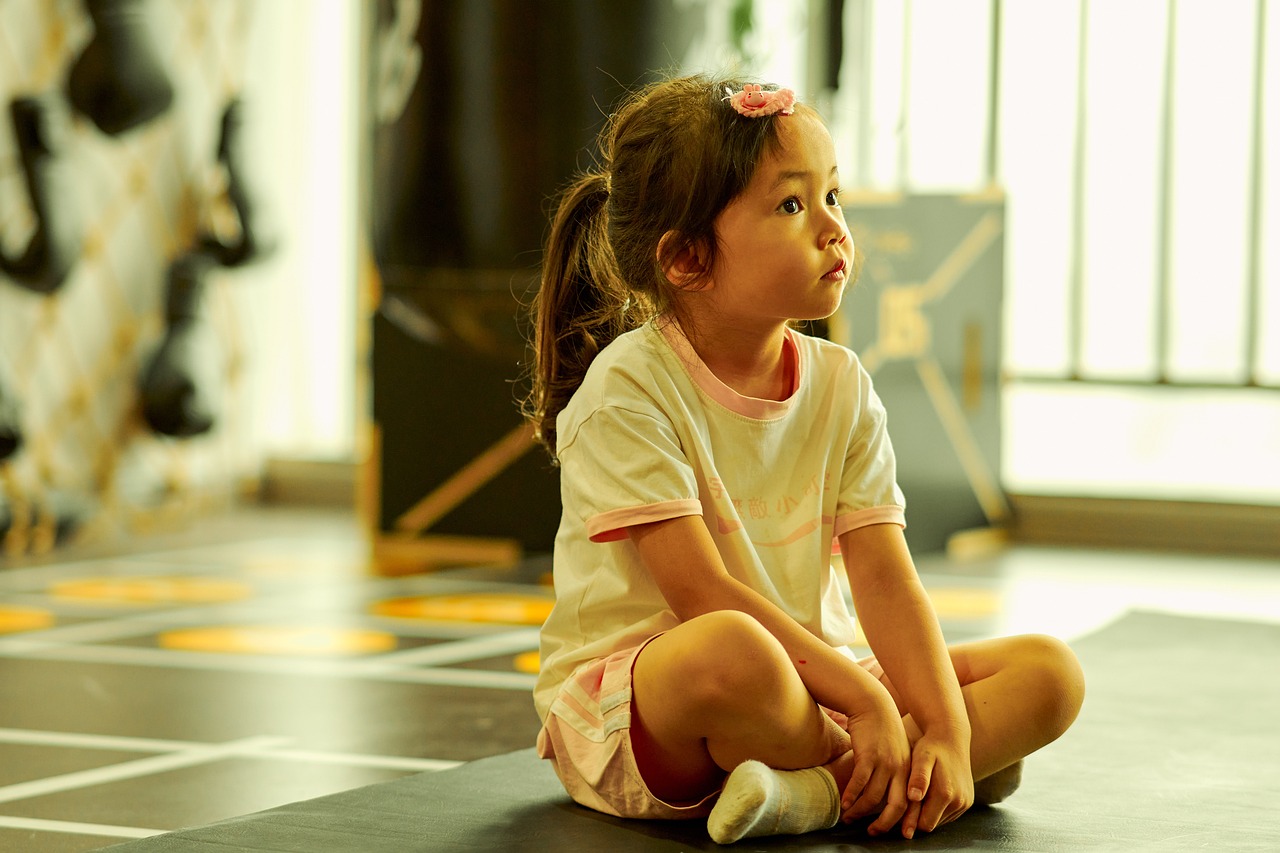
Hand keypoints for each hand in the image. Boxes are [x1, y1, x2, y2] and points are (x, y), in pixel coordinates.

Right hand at [838, 700, 910, 830]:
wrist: (873, 704)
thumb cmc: (883, 730)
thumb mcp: (898, 751)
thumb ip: (898, 772)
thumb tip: (890, 795)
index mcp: (911, 770)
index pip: (913, 802)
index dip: (908, 821)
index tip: (902, 835)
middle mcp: (901, 769)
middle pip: (897, 805)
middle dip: (885, 823)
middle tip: (873, 833)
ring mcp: (885, 762)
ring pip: (873, 796)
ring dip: (860, 810)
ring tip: (850, 817)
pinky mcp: (868, 755)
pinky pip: (859, 782)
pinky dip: (851, 795)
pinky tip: (844, 803)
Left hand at [898, 733, 972, 838]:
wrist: (951, 737)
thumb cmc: (931, 748)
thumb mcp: (921, 758)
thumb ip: (918, 778)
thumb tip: (914, 797)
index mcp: (946, 794)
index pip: (924, 824)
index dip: (910, 819)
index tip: (901, 807)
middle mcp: (959, 802)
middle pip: (932, 824)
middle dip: (918, 816)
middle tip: (908, 798)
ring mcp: (965, 803)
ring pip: (940, 821)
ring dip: (928, 813)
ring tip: (919, 793)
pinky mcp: (968, 802)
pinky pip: (948, 815)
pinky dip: (938, 809)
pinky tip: (929, 793)